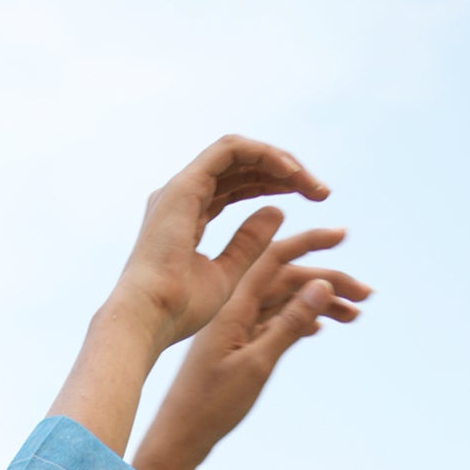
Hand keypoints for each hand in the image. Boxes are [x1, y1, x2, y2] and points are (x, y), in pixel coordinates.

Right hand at [109, 134, 330, 349]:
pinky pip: (231, 150)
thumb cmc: (179, 311)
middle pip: (240, 166)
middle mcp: (182, 195)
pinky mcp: (185, 183)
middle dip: (283, 173)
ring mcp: (181, 186)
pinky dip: (263, 155)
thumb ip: (249, 244)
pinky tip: (291, 174)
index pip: (235, 186)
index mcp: (187, 215)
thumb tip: (278, 211)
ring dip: (279, 162)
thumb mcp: (226, 276)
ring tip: (310, 184)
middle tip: (320, 192)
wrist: (148, 319)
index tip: (310, 202)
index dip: (272, 186)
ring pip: (239, 153)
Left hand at [134, 229, 370, 469]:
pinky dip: (298, 321)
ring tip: (353, 316)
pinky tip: (320, 328)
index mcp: (234, 305)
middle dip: (328, 282)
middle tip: (366, 294)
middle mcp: (234, 309)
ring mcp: (236, 328)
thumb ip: (290, 323)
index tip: (344, 236)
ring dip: (319, 305)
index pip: (277, 258)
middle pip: (287, 280)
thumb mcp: (257, 365)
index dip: (311, 243)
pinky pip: (273, 323)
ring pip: (284, 303)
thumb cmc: (210, 405)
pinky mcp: (236, 346)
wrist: (179, 437)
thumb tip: (322, 283)